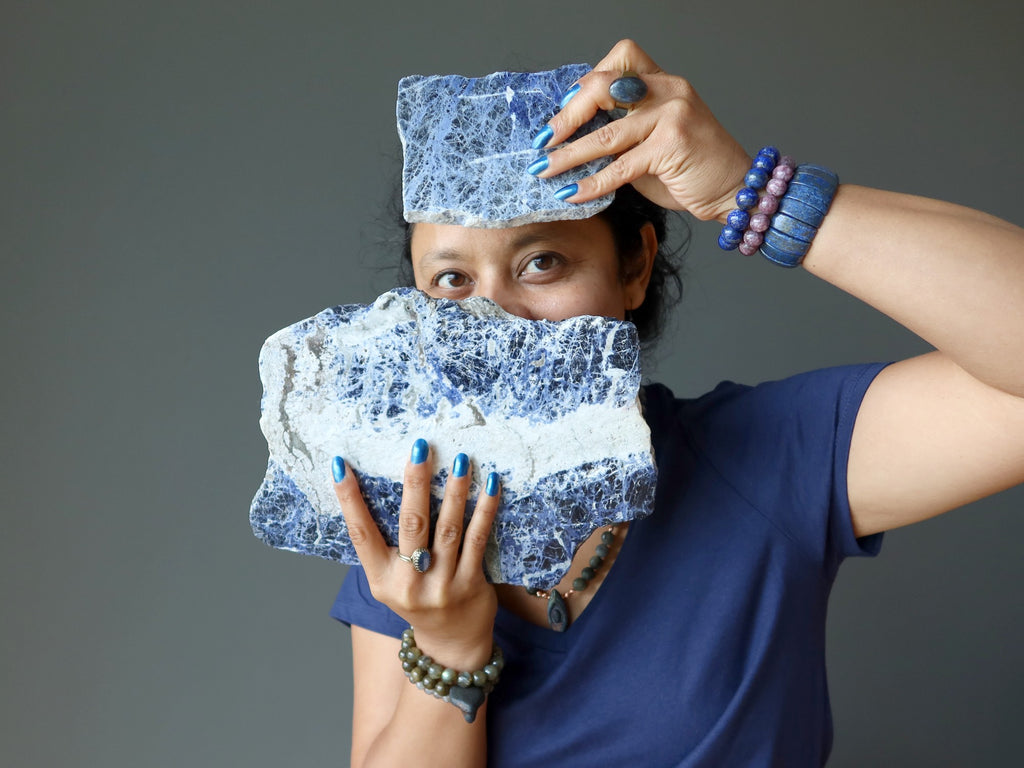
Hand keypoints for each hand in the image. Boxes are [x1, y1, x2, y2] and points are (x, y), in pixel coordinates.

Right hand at [332, 441, 499, 667]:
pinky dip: (484, 510)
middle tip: (420, 447)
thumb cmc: (417, 599)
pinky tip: (490, 484)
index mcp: (382, 579)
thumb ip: (386, 546)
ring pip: (448, 528)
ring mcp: (442, 586)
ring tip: (459, 459)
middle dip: (415, 483)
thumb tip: (384, 489)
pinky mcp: (471, 585)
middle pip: (411, 525)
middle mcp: (409, 583)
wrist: (451, 644)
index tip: (339, 465)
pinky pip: (477, 540)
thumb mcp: (391, 580)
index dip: (349, 499)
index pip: (360, 533)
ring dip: (454, 490)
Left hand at [533, 39, 749, 221]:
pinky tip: (571, 192)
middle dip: (566, 116)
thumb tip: (573, 138)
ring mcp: (671, 115)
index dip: (586, 81)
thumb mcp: (652, 142)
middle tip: (543, 141)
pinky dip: (591, 182)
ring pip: (605, 133)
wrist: (733, 189)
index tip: (565, 109)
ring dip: (567, 155)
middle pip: (602, 86)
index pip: (619, 58)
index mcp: (663, 82)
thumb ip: (621, 132)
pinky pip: (619, 165)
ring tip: (543, 170)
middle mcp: (668, 90)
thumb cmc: (691, 168)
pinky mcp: (672, 145)